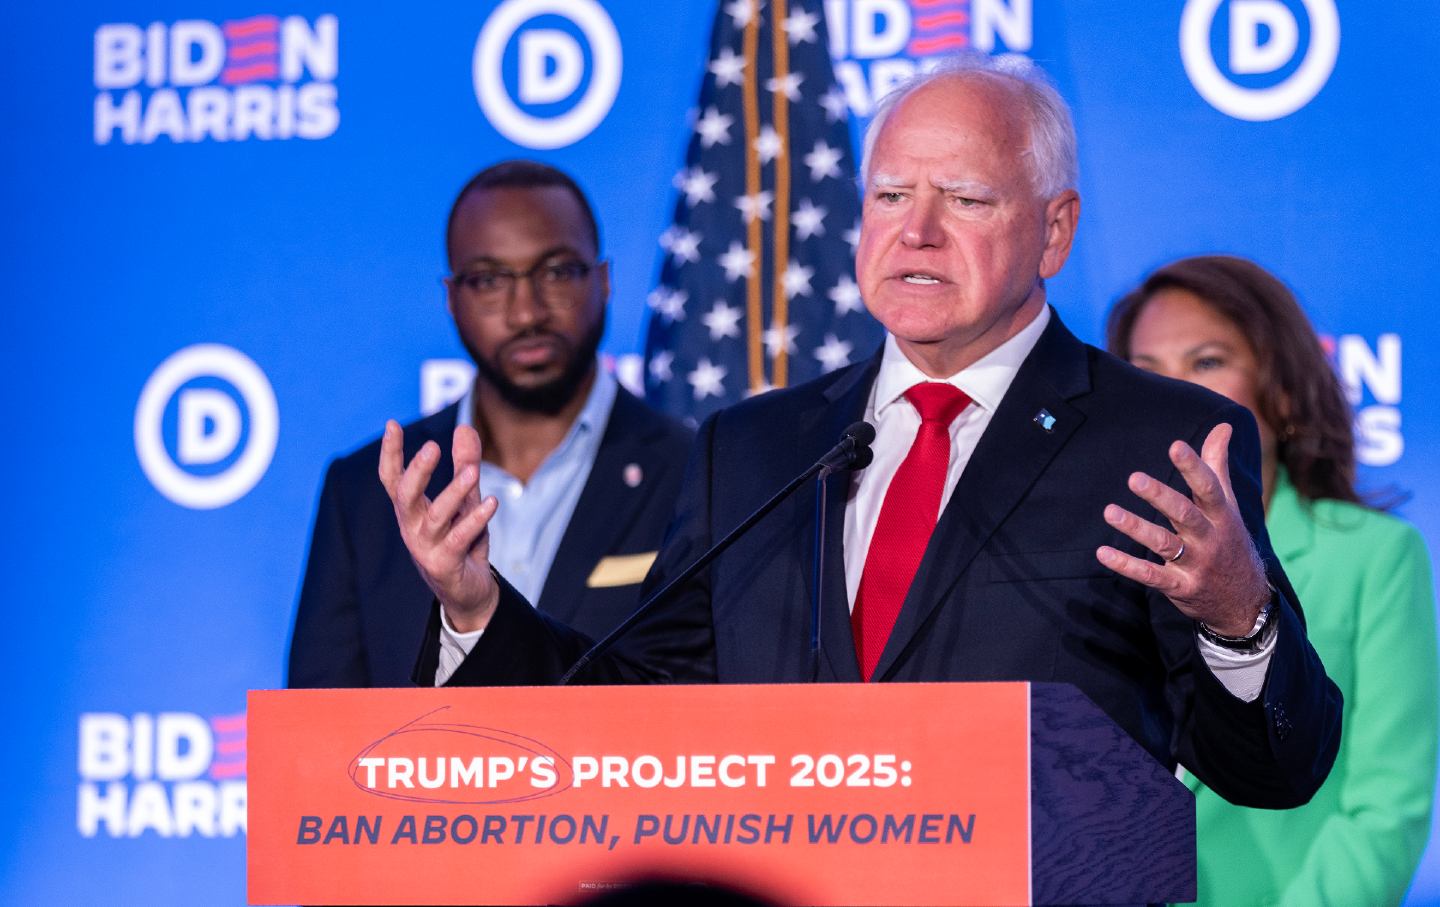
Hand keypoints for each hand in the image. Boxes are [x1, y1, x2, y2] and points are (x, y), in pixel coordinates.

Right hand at [378, 420, 499, 631]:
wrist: (469, 593)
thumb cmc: (461, 541)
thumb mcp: (464, 500)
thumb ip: (464, 465)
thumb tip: (464, 427)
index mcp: (411, 511)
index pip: (393, 479)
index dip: (390, 453)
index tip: (392, 424)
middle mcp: (413, 527)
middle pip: (406, 496)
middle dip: (417, 471)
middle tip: (432, 446)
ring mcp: (426, 548)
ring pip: (436, 517)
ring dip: (454, 492)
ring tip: (472, 471)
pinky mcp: (445, 565)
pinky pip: (459, 539)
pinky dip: (476, 520)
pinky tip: (492, 502)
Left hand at [1096, 423, 1270, 635]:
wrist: (1244, 601)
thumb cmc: (1229, 540)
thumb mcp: (1228, 505)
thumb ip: (1218, 466)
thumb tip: (1223, 426)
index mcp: (1222, 516)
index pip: (1209, 488)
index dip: (1194, 467)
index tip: (1175, 446)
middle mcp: (1210, 539)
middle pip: (1184, 515)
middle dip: (1161, 497)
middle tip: (1133, 478)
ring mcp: (1195, 565)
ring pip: (1164, 544)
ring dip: (1136, 528)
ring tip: (1109, 512)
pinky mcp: (1180, 587)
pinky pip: (1150, 576)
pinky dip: (1126, 565)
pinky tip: (1103, 552)